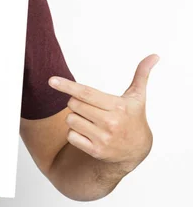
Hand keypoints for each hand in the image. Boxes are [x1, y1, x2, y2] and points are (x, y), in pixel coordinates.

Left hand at [48, 54, 158, 173]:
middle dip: (76, 102)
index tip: (51, 80)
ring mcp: (103, 138)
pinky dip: (74, 133)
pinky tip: (88, 133)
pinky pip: (70, 136)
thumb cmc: (133, 118)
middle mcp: (110, 122)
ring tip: (91, 121)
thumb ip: (141, 75)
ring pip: (70, 119)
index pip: (86, 93)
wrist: (137, 149)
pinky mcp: (96, 151)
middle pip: (74, 104)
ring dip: (75, 118)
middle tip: (90, 107)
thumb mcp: (137, 97)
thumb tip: (154, 56)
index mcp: (118, 106)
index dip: (67, 86)